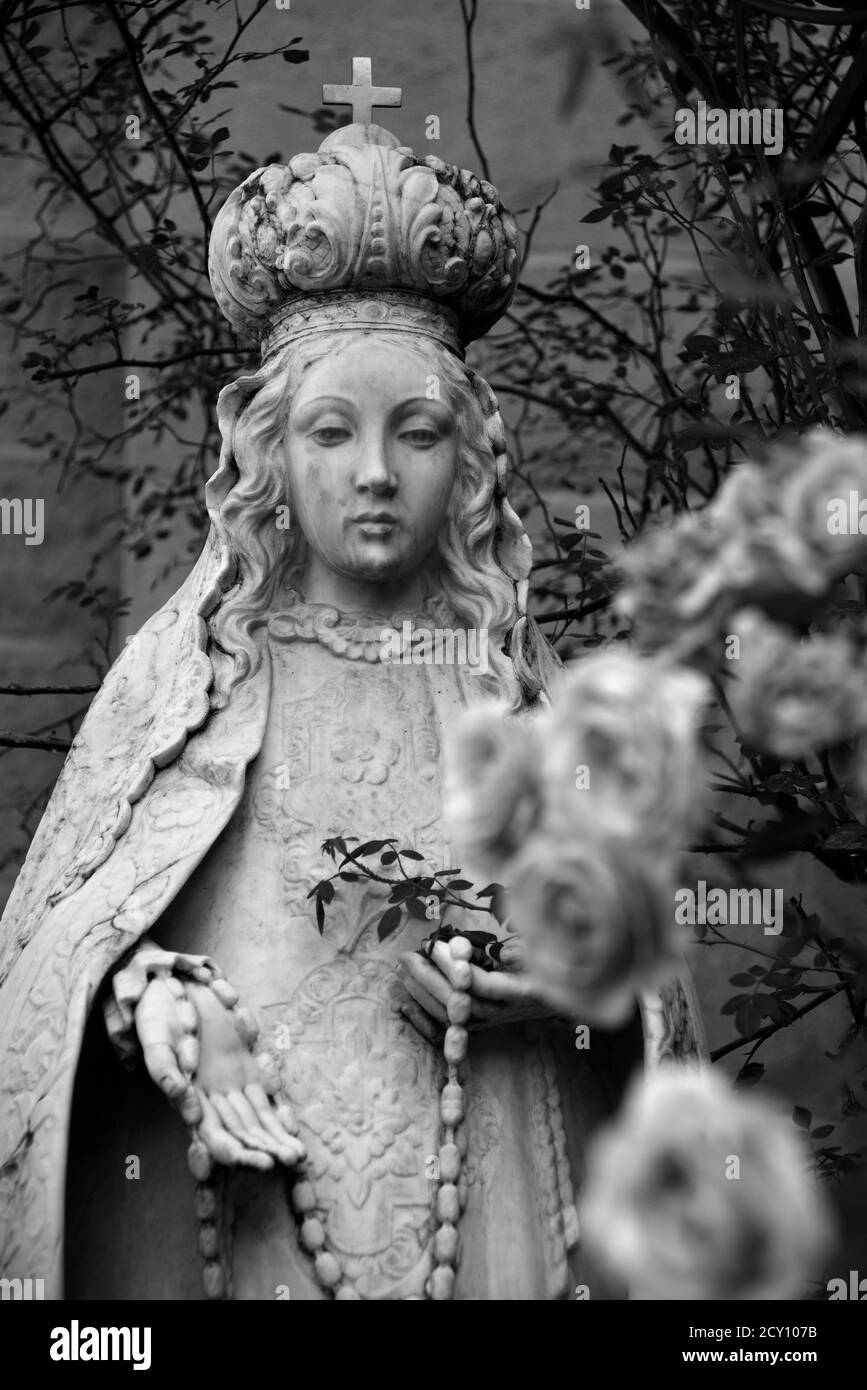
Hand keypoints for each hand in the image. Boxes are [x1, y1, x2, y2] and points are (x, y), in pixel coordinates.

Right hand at [106, 939, 304, 1173]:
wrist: (170, 990)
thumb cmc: (158, 1018)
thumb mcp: (156, 1040)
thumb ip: (165, 1069)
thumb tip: (180, 1098)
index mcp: (188, 1099)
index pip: (215, 1136)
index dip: (236, 1152)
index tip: (260, 1164)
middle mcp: (210, 1099)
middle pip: (241, 1133)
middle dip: (264, 1151)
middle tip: (291, 1164)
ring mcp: (228, 1085)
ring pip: (255, 1119)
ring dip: (275, 1138)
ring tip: (298, 1156)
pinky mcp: (243, 1068)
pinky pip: (263, 1094)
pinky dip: (276, 1111)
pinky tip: (292, 1127)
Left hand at [396, 938, 555, 1041]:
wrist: (552, 998)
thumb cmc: (544, 966)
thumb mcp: (540, 953)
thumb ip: (524, 953)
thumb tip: (504, 952)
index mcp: (522, 993)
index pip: (482, 985)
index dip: (456, 966)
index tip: (435, 945)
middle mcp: (503, 1011)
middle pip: (460, 1001)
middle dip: (429, 978)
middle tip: (408, 956)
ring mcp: (489, 1021)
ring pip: (450, 1014)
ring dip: (422, 992)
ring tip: (403, 969)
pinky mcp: (478, 1025)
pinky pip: (446, 1026)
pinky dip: (423, 1013)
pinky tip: (404, 998)